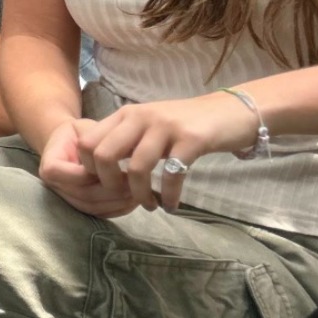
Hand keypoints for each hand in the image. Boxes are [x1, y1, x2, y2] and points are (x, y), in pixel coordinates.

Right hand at [36, 118, 138, 217]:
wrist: (69, 142)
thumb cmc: (81, 133)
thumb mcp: (87, 130)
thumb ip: (96, 143)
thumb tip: (120, 156)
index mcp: (51, 163)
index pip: (76, 175)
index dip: (99, 175)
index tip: (123, 168)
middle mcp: (53, 184)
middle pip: (85, 195)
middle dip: (113, 192)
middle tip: (137, 184)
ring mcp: (65, 197)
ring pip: (93, 207)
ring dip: (118, 203)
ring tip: (138, 192)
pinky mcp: (78, 205)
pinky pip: (98, 213)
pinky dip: (117, 209)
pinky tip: (132, 201)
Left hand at [75, 93, 260, 212]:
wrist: (231, 111)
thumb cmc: (185, 123)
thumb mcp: (148, 125)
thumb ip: (125, 139)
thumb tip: (99, 168)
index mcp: (125, 114)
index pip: (87, 142)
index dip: (90, 169)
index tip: (106, 184)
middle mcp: (140, 117)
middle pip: (103, 155)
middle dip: (109, 183)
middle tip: (124, 197)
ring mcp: (165, 127)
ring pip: (137, 168)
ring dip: (140, 195)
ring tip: (149, 206)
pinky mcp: (192, 140)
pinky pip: (172, 174)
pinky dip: (169, 196)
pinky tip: (171, 205)